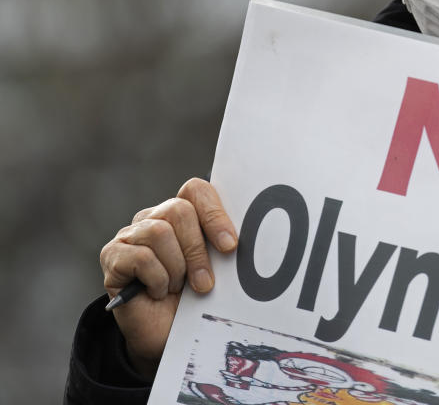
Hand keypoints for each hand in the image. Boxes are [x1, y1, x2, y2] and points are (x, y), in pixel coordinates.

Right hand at [99, 178, 236, 377]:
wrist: (163, 337)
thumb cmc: (192, 300)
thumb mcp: (215, 270)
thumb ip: (222, 248)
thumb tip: (236, 240)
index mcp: (182, 214)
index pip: (196, 190)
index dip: (215, 214)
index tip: (230, 247)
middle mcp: (154, 217)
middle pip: (179, 210)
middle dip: (197, 250)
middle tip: (205, 283)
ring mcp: (130, 235)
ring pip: (159, 232)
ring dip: (176, 268)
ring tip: (177, 288)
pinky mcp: (112, 256)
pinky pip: (140, 256)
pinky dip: (156, 279)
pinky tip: (157, 292)